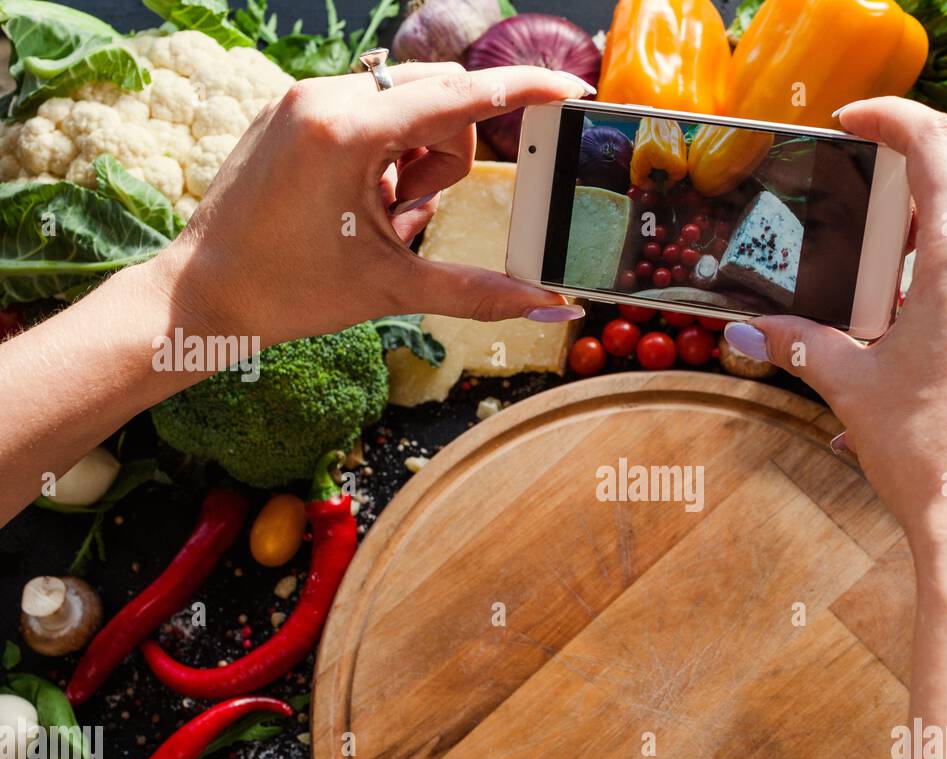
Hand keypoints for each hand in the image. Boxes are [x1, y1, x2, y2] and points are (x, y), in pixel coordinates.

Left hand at [152, 64, 590, 346]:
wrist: (199, 296)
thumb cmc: (287, 294)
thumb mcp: (392, 288)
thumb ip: (480, 292)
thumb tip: (552, 306)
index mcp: (346, 132)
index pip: (460, 97)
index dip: (524, 91)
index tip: (572, 89)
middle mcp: (323, 96)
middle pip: (439, 99)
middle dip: (446, 158)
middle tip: (409, 216)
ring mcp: (303, 98)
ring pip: (407, 105)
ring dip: (415, 161)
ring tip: (379, 215)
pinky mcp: (292, 110)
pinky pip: (369, 111)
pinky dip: (385, 156)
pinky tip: (357, 202)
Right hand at [722, 97, 946, 553]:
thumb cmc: (933, 455)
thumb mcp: (853, 389)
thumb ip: (800, 346)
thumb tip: (751, 335)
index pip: (937, 144)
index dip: (893, 117)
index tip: (854, 122)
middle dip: (911, 190)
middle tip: (861, 221)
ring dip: (938, 241)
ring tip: (886, 287)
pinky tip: (923, 338)